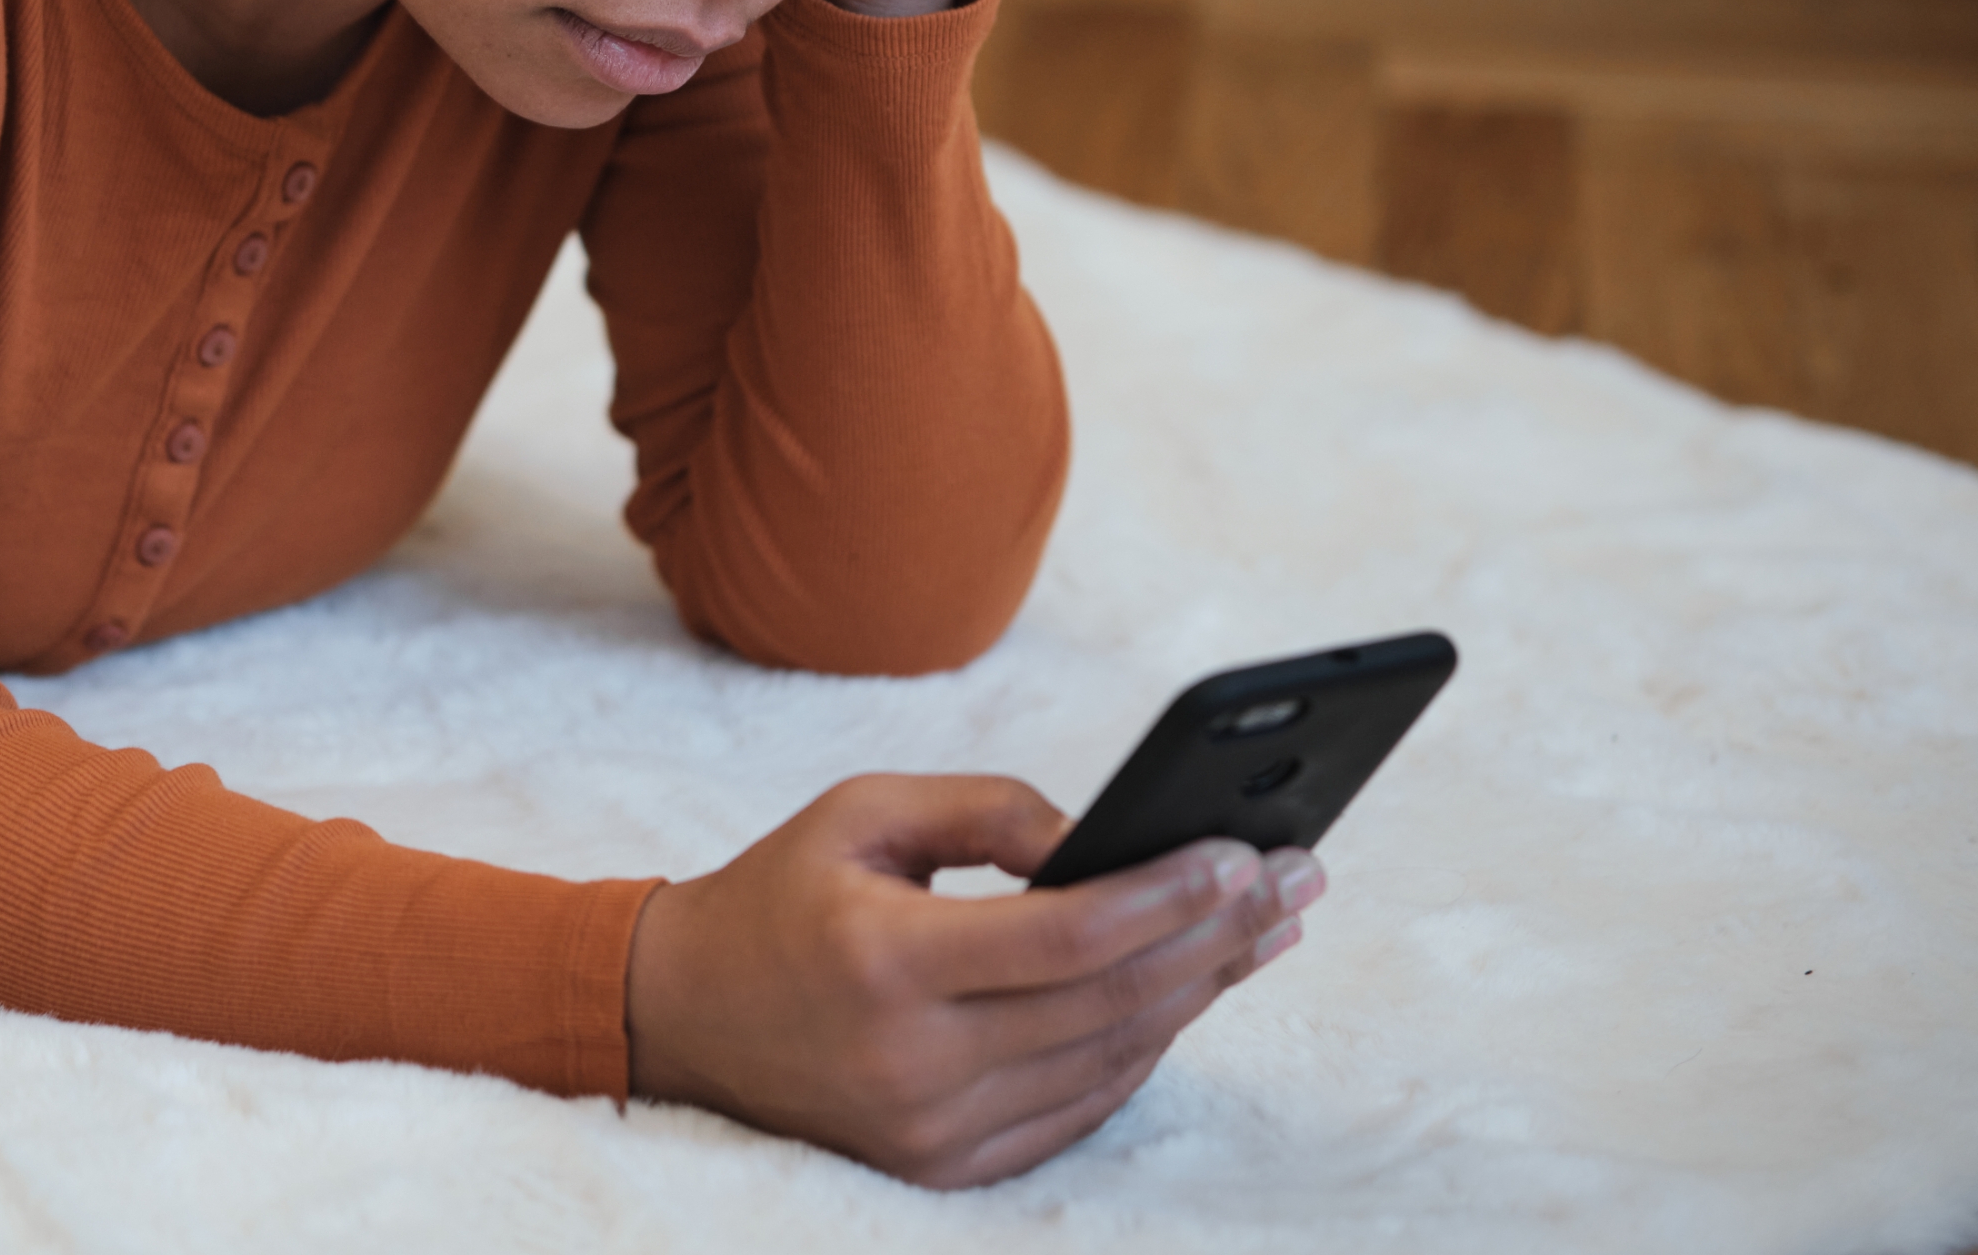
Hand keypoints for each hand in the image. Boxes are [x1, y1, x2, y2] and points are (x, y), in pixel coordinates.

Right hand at [623, 774, 1320, 1187]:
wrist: (682, 1013)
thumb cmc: (780, 894)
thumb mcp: (862, 811)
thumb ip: (988, 811)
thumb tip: (1102, 839)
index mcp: (885, 960)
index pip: (1070, 935)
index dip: (1171, 896)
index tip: (1247, 854)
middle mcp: (912, 1060)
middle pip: (1111, 1002)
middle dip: (1218, 937)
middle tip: (1294, 881)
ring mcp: (930, 1129)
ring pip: (1109, 1061)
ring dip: (1198, 993)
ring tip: (1263, 931)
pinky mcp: (943, 1167)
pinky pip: (1078, 1110)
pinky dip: (1142, 1050)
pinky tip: (1187, 994)